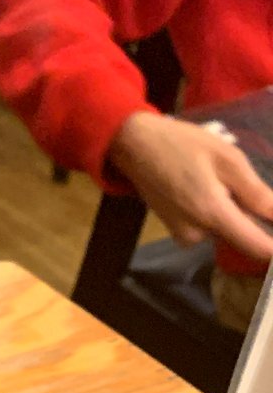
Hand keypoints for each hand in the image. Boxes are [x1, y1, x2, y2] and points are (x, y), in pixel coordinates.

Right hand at [108, 112, 272, 258]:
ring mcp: (184, 236)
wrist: (137, 147)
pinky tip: (203, 187)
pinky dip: (215, 211)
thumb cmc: (184, 145)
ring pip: (225, 230)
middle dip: (249, 216)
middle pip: (240, 236)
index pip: (256, 247)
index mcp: (212, 214)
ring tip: (215, 180)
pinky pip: (208, 228)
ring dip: (230, 211)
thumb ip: (255, 193)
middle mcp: (197, 234)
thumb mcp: (228, 159)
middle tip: (235, 183)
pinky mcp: (177, 233)